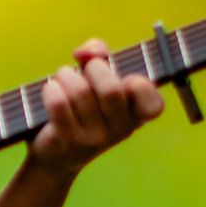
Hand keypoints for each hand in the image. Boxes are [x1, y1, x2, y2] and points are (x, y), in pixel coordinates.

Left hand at [28, 38, 163, 177]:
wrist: (56, 154)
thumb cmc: (81, 107)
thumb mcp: (97, 78)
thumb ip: (98, 54)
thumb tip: (86, 52)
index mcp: (136, 114)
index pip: (154, 105)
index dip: (142, 86)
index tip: (128, 79)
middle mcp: (120, 130)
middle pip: (111, 90)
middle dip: (93, 67)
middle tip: (85, 70)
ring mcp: (94, 139)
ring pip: (80, 91)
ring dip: (66, 75)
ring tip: (62, 79)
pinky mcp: (67, 140)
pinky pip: (58, 103)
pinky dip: (51, 88)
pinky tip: (51, 90)